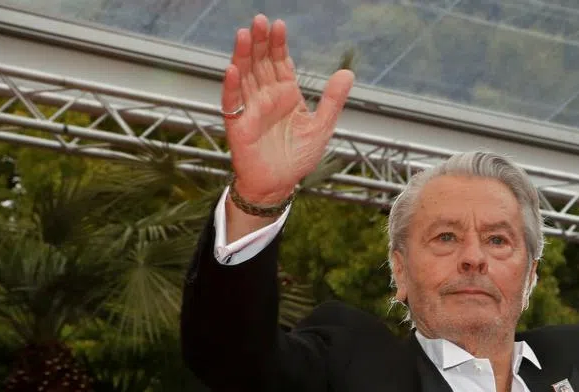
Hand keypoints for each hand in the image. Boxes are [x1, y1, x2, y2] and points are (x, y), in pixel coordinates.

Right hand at [223, 15, 353, 206]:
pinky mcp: (238, 124)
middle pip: (260, 62)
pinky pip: (232, 102)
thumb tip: (347, 73)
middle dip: (260, 42)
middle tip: (259, 20)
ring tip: (244, 35)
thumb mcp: (321, 127)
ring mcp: (250, 108)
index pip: (280, 62)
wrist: (279, 184)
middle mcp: (266, 96)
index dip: (279, 44)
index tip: (279, 25)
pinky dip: (231, 86)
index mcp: (286, 94)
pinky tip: (233, 70)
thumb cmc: (297, 157)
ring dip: (243, 56)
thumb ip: (332, 100)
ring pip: (244, 76)